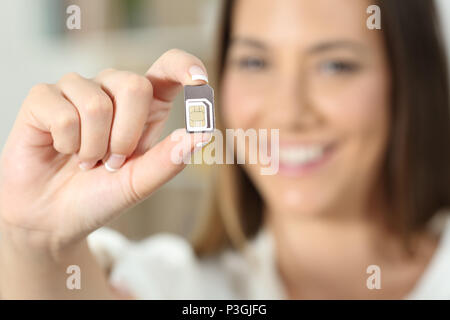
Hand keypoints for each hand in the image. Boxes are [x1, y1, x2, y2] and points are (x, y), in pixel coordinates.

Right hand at [0, 49, 210, 257]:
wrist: (54, 217)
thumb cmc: (100, 195)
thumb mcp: (140, 183)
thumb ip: (169, 160)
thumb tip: (203, 135)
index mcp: (144, 106)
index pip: (167, 68)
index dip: (184, 66)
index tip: (200, 81)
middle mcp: (112, 89)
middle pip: (135, 86)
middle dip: (126, 136)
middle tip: (113, 162)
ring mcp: (77, 90)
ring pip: (97, 104)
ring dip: (93, 147)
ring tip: (86, 161)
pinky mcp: (43, 98)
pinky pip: (63, 114)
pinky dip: (67, 145)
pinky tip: (63, 150)